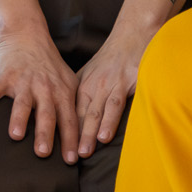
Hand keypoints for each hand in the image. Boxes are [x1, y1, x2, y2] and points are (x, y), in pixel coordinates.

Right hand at [0, 31, 78, 161]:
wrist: (28, 37)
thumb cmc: (50, 66)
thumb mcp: (68, 82)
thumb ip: (74, 106)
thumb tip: (82, 136)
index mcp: (61, 92)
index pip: (69, 119)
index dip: (71, 140)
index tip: (71, 160)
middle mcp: (44, 88)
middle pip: (46, 114)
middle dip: (46, 134)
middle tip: (43, 153)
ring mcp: (24, 82)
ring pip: (22, 104)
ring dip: (19, 119)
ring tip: (15, 136)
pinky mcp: (5, 77)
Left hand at [75, 27, 146, 157]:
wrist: (134, 33)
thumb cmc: (113, 56)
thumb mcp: (93, 71)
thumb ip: (83, 91)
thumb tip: (69, 112)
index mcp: (84, 84)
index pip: (71, 111)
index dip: (63, 130)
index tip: (57, 150)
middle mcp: (94, 85)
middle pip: (80, 114)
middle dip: (73, 137)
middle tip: (67, 158)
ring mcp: (110, 84)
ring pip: (96, 111)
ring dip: (88, 132)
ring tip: (84, 151)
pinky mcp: (127, 82)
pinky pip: (117, 104)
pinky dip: (109, 120)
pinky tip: (105, 135)